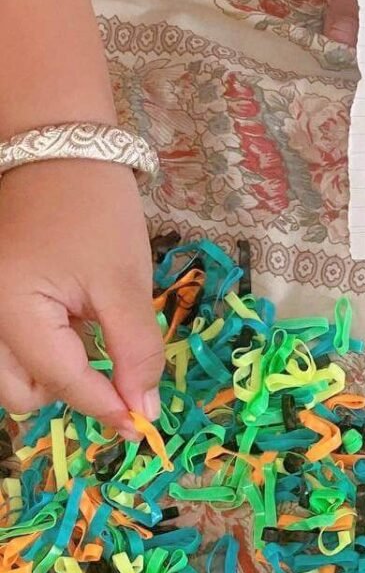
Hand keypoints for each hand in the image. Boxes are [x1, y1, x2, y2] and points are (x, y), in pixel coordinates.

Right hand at [0, 160, 163, 437]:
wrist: (57, 147)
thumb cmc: (96, 208)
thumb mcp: (125, 281)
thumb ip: (136, 350)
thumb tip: (142, 410)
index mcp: (10, 308)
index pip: (62, 382)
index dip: (107, 406)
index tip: (143, 426)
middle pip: (21, 393)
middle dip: (71, 392)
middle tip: (114, 370)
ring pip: (9, 376)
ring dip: (53, 375)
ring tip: (90, 336)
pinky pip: (9, 347)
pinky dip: (42, 352)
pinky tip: (72, 323)